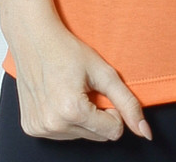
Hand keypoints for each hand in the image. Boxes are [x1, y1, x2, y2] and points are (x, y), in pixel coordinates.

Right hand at [10, 18, 152, 141]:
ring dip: (81, 118)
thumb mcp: (104, 72)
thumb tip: (145, 132)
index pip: (113, 131)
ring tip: (70, 91)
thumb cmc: (68, 50)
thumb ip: (128, 103)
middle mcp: (53, 124)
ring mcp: (40, 128)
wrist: (34, 38)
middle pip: (97, 136)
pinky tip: (57, 97)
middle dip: (98, 115)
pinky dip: (64, 119)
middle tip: (85, 88)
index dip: (113, 110)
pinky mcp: (30, 128)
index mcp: (72, 110)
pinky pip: (60, 134)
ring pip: (80, 136)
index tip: (101, 90)